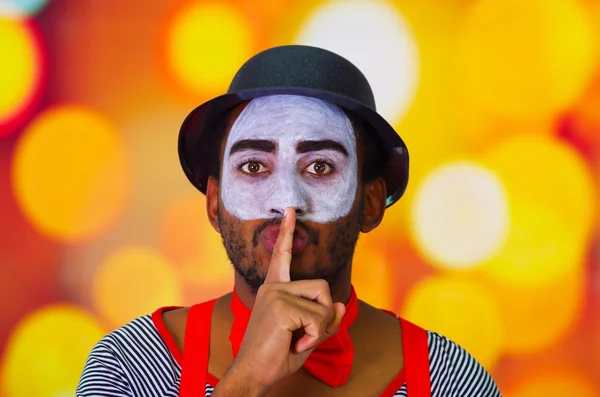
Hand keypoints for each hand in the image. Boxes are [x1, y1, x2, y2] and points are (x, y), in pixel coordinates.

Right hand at [217, 207, 345, 395]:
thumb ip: (324, 319)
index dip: (288, 232)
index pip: (282, 255)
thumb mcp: (307, 335)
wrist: (254, 374)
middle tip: (305, 336)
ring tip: (298, 340)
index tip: (290, 210)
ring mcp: (275, 294)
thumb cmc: (276, 354)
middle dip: (325, 315)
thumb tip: (341, 305)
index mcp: (274, 288)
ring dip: (320, 328)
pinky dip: (314, 337)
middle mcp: (273, 286)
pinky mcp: (281, 306)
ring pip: (324, 303)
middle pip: (323, 287)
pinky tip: (293, 344)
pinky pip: (319, 319)